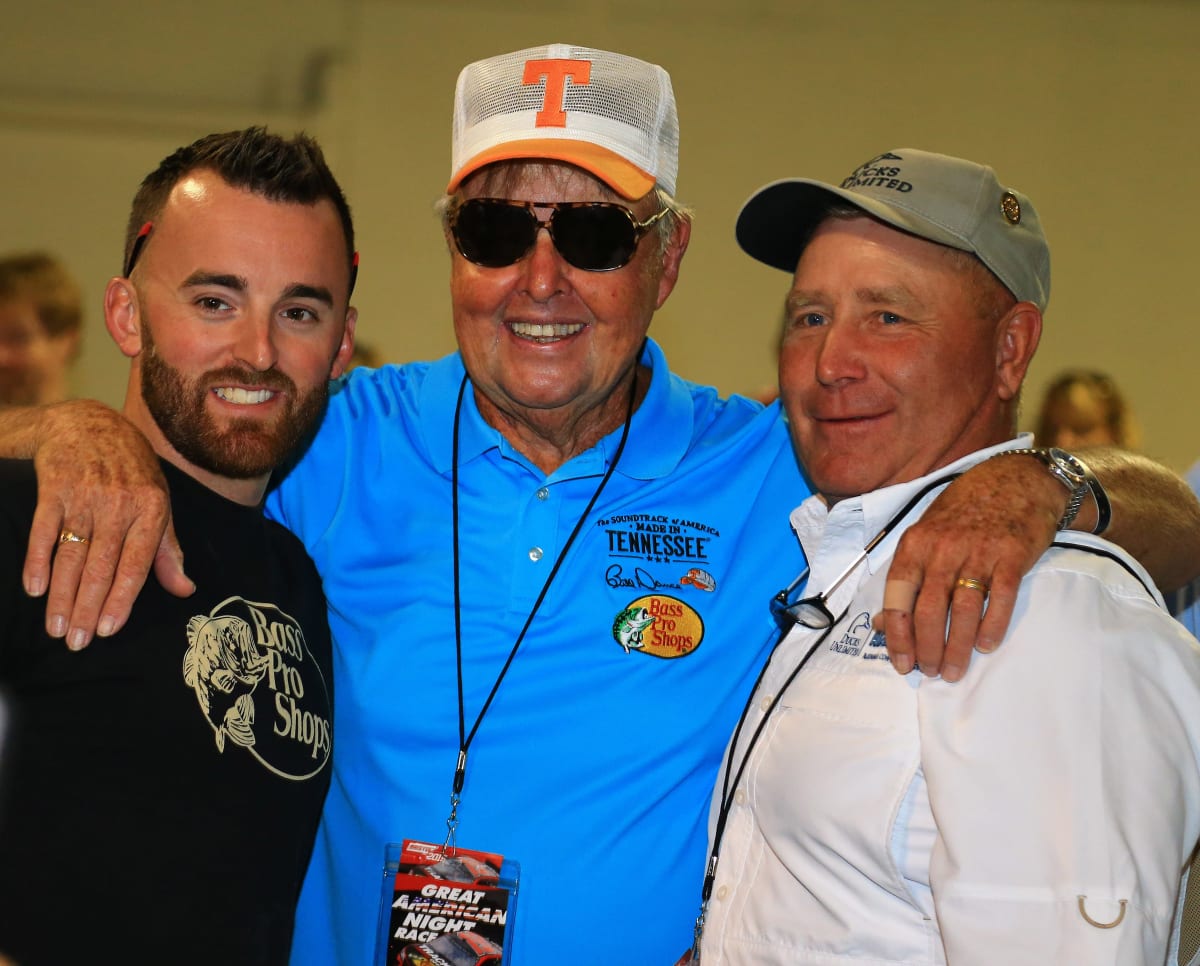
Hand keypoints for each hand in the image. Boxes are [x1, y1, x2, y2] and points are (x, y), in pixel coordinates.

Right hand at [24, 400, 193, 649]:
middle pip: (101, 566)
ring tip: (55, 628)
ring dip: (60, 595)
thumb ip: (168, 550)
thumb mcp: (159, 505)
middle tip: (76, 643)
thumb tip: (185, 589)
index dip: (122, 599)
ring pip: (72, 555)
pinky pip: (44, 530)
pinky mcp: (54, 487)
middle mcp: (120, 503)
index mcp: (152, 509)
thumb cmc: (132, 473)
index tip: (108, 630)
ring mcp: (85, 495)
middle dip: (86, 608)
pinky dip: (37, 561)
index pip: (137, 564)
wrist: (90, 425)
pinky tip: (34, 588)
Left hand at [877, 453, 1063, 681]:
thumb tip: (881, 622)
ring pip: (962, 610)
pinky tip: (985, 646)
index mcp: (915, 544)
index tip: (901, 662)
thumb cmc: (965, 511)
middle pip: (928, 609)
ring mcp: (979, 553)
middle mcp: (943, 549)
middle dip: (927, 648)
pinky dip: (992, 627)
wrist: (1016, 479)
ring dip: (956, 647)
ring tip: (954, 671)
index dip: (897, 635)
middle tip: (931, 672)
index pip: (897, 596)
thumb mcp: (926, 535)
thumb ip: (906, 578)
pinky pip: (1001, 599)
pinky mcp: (1012, 556)